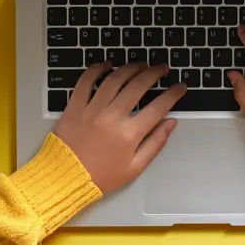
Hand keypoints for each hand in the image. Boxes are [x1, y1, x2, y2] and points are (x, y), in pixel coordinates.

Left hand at [54, 62, 186, 192]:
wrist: (64, 180)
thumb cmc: (100, 177)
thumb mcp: (134, 167)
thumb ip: (155, 143)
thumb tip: (170, 123)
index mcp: (130, 134)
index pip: (159, 106)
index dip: (173, 93)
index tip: (180, 86)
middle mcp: (112, 117)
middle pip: (138, 85)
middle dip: (154, 73)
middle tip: (162, 68)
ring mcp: (92, 109)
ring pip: (115, 78)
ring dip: (130, 67)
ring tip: (141, 64)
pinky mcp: (75, 106)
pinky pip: (86, 81)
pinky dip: (97, 69)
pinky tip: (107, 65)